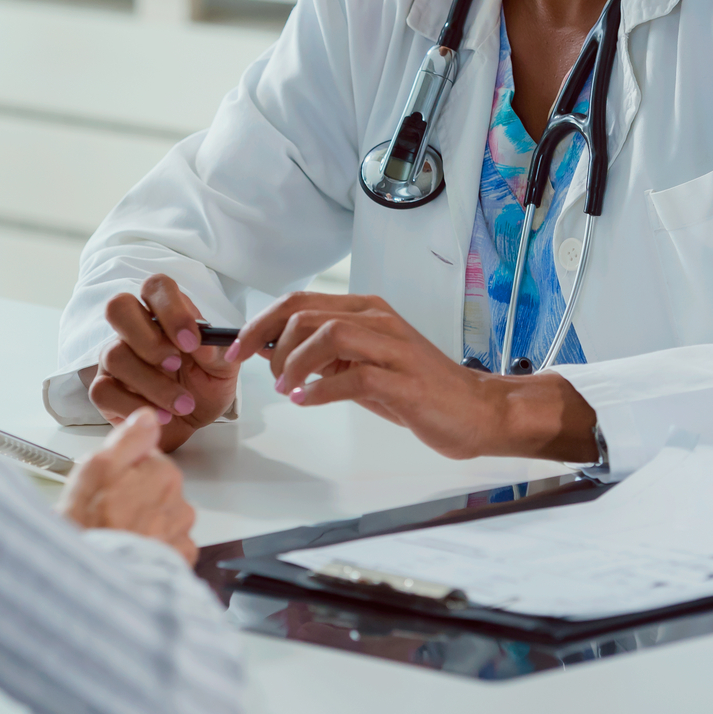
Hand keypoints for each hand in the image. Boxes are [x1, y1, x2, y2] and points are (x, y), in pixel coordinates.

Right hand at [57, 408, 198, 563]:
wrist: (92, 584)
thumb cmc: (91, 528)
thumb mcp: (97, 468)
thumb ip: (129, 438)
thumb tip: (148, 417)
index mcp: (163, 473)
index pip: (148, 460)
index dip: (123, 471)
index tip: (106, 486)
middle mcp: (179, 502)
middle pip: (156, 488)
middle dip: (134, 497)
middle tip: (105, 513)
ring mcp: (180, 534)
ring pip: (163, 518)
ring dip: (145, 524)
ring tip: (116, 535)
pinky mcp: (179, 561)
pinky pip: (168, 547)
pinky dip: (153, 548)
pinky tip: (130, 551)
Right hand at [88, 275, 240, 452]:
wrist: (192, 425)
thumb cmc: (204, 388)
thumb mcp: (223, 370)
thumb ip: (217, 353)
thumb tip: (203, 344)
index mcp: (164, 315)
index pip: (156, 287)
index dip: (171, 309)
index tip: (192, 341)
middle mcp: (134, 330)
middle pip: (118, 306)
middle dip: (149, 338)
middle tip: (176, 364)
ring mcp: (114, 358)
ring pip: (114, 354)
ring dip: (154, 384)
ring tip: (182, 404)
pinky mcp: (104, 389)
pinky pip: (102, 390)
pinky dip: (135, 406)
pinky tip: (161, 416)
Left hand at [230, 291, 598, 462]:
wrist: (477, 411)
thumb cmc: (419, 391)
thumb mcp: (364, 366)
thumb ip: (327, 357)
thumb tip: (276, 356)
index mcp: (366, 310)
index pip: (299, 302)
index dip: (259, 324)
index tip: (235, 351)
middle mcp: (378, 319)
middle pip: (305, 313)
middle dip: (270, 344)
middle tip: (267, 377)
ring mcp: (393, 347)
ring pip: (327, 334)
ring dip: (295, 363)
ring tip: (289, 389)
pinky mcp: (403, 380)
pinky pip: (352, 375)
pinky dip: (320, 389)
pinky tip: (309, 401)